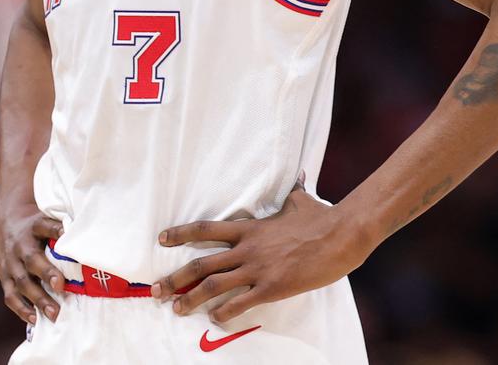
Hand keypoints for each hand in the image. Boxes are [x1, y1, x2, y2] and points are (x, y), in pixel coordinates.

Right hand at [0, 201, 66, 323]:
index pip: (45, 226)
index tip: (68, 236)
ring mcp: (10, 263)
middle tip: (61, 286)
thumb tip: (93, 236)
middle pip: (31, 259)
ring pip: (21, 282)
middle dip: (46, 273)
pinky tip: (35, 319)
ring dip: (37, 299)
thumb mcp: (47, 217)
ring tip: (54, 314)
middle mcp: (20, 245)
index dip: (56, 230)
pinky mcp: (4, 277)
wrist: (6, 223)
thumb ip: (64, 226)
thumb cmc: (36, 224)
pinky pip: (10, 295)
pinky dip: (21, 309)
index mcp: (34, 226)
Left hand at [149, 183, 366, 323]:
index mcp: (249, 229)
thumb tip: (299, 177)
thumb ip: (293, 192)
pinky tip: (215, 320)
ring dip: (191, 300)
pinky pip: (241, 303)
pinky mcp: (272, 287)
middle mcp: (247, 248)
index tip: (162, 239)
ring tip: (176, 310)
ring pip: (214, 285)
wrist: (341, 234)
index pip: (206, 229)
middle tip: (156, 290)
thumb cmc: (321, 218)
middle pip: (201, 263)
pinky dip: (225, 313)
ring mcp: (258, 268)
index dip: (181, 234)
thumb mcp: (301, 201)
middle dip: (175, 279)